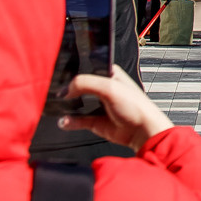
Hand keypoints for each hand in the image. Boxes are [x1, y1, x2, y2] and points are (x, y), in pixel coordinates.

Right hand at [58, 66, 174, 151]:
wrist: (142, 131)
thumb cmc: (136, 107)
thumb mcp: (110, 87)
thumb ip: (86, 83)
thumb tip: (67, 89)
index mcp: (109, 74)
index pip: (86, 68)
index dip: (74, 73)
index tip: (62, 78)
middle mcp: (102, 88)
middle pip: (78, 87)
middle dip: (68, 91)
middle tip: (60, 95)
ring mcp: (97, 105)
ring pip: (75, 104)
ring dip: (66, 107)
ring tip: (58, 107)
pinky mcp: (94, 120)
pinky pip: (77, 120)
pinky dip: (69, 121)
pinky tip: (65, 121)